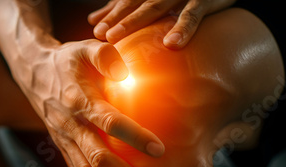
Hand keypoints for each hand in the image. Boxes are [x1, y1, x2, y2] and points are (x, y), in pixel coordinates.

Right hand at [16, 39, 164, 166]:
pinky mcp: (61, 145)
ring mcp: (64, 137)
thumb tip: (125, 72)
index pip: (109, 121)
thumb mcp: (84, 47)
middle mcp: (71, 123)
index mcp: (80, 99)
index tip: (159, 149)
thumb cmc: (67, 60)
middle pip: (98, 156)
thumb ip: (105, 55)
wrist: (33, 72)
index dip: (133, 136)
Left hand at [88, 0, 226, 47]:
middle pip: (136, 2)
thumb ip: (122, 7)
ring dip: (136, 21)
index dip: (112, 15)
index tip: (96, 31)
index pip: (127, 0)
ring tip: (117, 37)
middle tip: (103, 35)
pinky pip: (193, 14)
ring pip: (156, 5)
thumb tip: (92, 20)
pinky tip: (172, 44)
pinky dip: (182, 28)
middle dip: (118, 19)